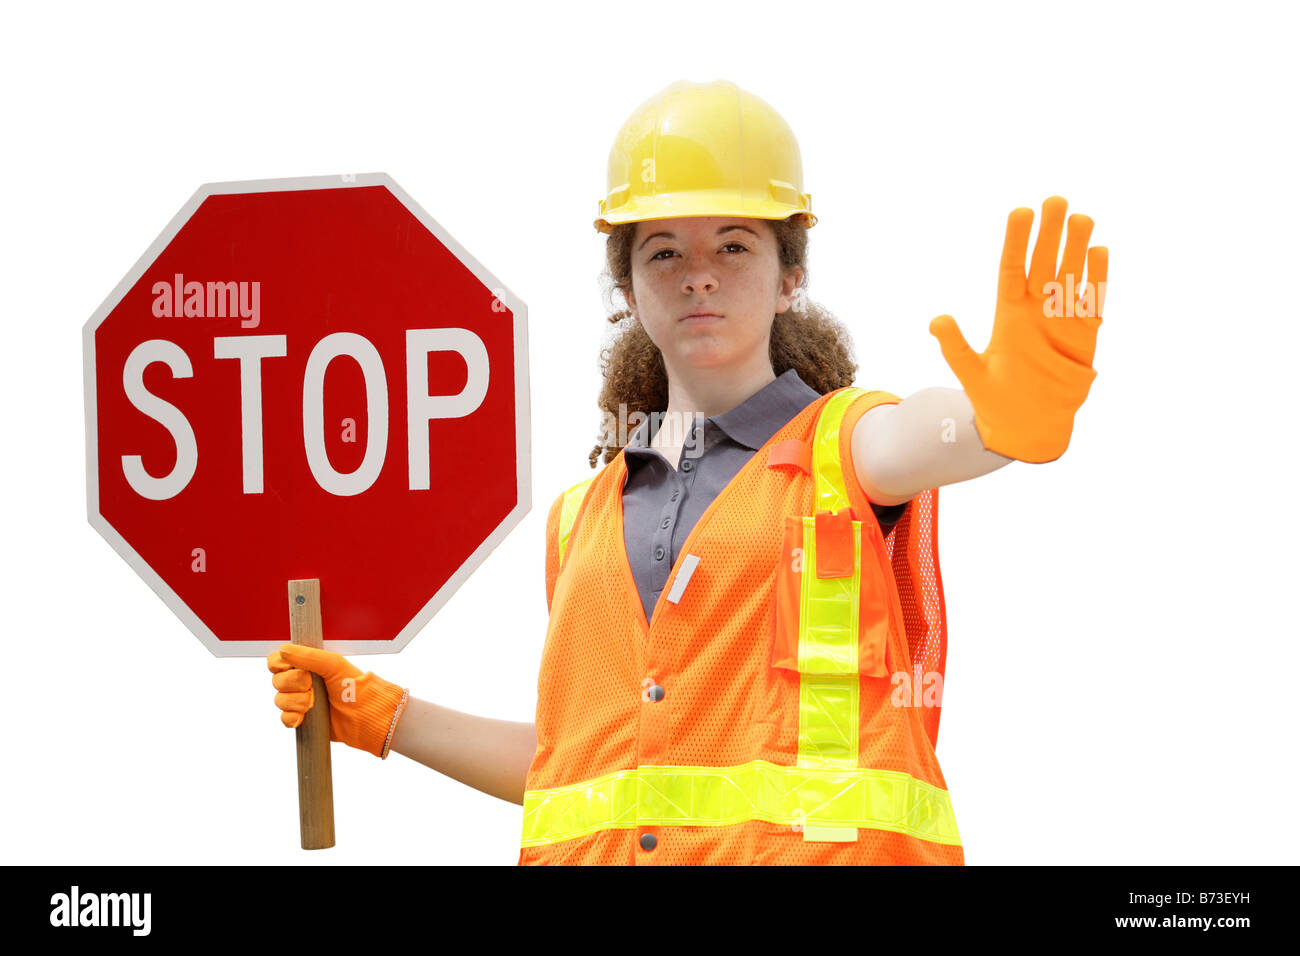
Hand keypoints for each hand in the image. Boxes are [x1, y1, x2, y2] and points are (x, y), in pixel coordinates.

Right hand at [267, 644, 406, 758]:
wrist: (365, 715)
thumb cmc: (355, 687)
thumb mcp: (333, 664)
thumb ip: (308, 655)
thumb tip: (284, 650)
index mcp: (308, 664)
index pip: (278, 660)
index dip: (279, 664)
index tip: (289, 667)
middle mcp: (301, 681)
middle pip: (277, 680)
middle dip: (293, 683)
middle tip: (312, 685)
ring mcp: (301, 701)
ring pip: (280, 700)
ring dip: (296, 702)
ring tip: (314, 703)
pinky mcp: (303, 719)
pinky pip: (284, 718)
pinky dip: (292, 718)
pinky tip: (304, 717)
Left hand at [929, 195, 1107, 462]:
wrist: (1030, 427)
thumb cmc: (997, 403)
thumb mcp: (973, 376)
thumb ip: (957, 349)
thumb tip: (936, 321)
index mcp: (1008, 316)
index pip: (1012, 270)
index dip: (1016, 242)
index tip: (1020, 212)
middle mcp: (1036, 312)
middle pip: (1044, 264)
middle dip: (1049, 234)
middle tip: (1055, 200)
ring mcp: (1062, 322)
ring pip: (1070, 276)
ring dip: (1076, 248)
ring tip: (1081, 218)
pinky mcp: (1085, 336)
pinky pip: (1092, 301)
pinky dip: (1096, 278)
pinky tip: (1099, 252)